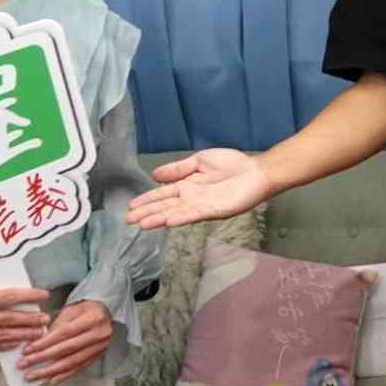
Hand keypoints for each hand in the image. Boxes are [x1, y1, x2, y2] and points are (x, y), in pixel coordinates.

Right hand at [0, 287, 49, 356]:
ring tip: (38, 333)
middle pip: (7, 319)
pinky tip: (17, 344)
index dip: (27, 296)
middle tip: (46, 319)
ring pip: (0, 336)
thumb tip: (14, 296)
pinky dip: (4, 346)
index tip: (44, 295)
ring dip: (22, 335)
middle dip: (30, 320)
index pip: (6, 297)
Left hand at [20, 300, 112, 384]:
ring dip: (50, 371)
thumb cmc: (85, 309)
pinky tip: (51, 379)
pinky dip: (64, 375)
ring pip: (72, 362)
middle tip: (25, 364)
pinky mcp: (98, 355)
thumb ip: (56, 325)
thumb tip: (38, 343)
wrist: (105, 312)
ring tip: (33, 375)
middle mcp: (99, 334)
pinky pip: (79, 367)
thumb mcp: (71, 310)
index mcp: (92, 318)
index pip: (64, 333)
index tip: (28, 350)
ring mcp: (100, 347)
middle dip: (43, 358)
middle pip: (67, 349)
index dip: (45, 343)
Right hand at [127, 149, 272, 229]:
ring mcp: (202, 205)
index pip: (162, 194)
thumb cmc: (232, 165)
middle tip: (129, 220)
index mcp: (187, 185)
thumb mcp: (200, 161)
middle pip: (165, 206)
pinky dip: (181, 218)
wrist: (256, 171)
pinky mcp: (214, 210)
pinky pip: (194, 214)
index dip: (147, 200)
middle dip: (147, 213)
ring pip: (176, 213)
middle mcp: (192, 198)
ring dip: (159, 219)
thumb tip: (155, 175)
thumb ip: (178, 169)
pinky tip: (168, 221)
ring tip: (142, 224)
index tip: (131, 207)